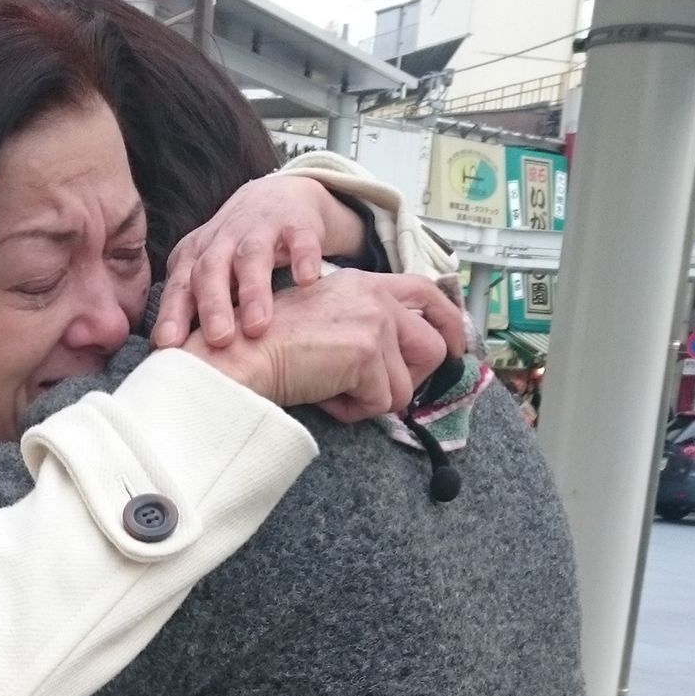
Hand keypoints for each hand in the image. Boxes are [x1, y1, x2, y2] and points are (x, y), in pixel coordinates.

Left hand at [155, 176, 359, 348]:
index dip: (172, 314)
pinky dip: (303, 257)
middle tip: (219, 340)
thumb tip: (171, 365)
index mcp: (195, 259)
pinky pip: (300, 239)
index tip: (169, 344)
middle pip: (211, 271)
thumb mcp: (206, 280)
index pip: (179, 287)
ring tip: (258, 326)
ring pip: (251, 257)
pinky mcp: (296, 224)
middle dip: (213, 305)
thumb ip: (189, 314)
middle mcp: (222, 243)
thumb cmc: (232, 256)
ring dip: (253, 290)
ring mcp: (258, 230)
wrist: (274, 199)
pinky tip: (307, 281)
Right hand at [187, 271, 465, 421]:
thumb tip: (394, 371)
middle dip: (410, 381)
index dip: (448, 323)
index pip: (427, 292)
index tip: (454, 350)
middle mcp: (375, 296)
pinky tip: (323, 396)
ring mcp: (374, 322)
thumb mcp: (322, 323)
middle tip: (373, 394)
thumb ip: (361, 330)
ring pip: (405, 386)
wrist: (240, 352)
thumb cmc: (267, 346)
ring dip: (370, 401)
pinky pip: (380, 404)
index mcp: (364, 283)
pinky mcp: (367, 352)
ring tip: (332, 391)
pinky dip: (352, 412)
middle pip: (433, 347)